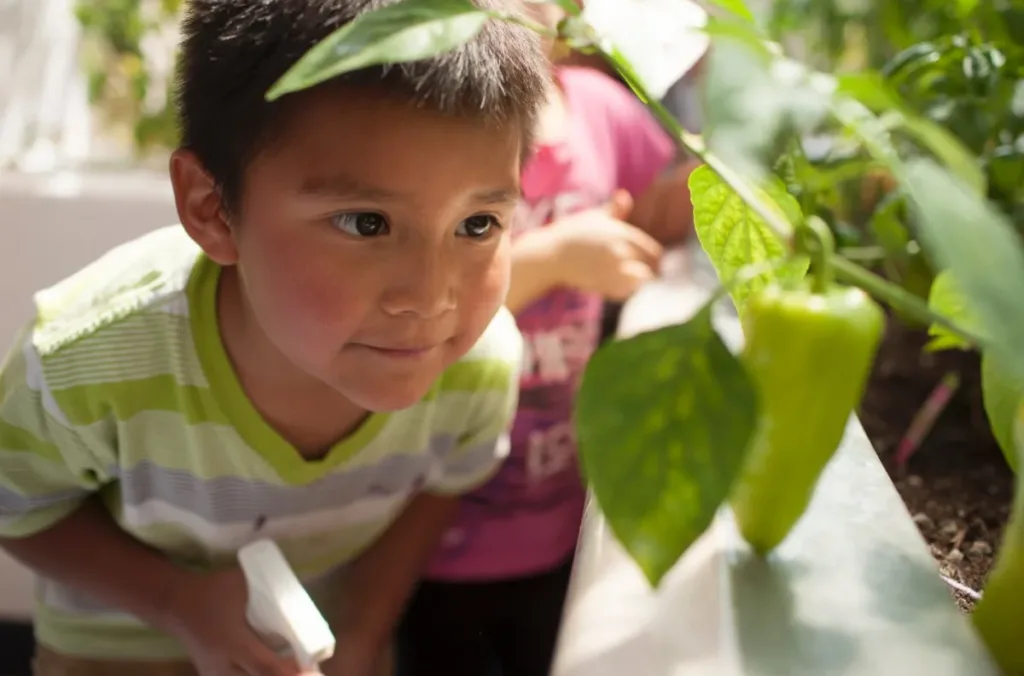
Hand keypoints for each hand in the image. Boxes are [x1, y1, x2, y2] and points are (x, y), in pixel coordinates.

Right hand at [164, 566, 319, 675]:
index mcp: (233, 644)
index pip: (265, 666)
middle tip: (311, 671)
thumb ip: (267, 587)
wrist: (174, 603)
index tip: (313, 671)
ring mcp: (215, 673)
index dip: (290, 672)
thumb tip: (296, 587)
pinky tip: (272, 670)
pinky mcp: (211, 674)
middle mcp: (224, 665)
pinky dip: (255, 675)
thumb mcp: (240, 583)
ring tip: (292, 669)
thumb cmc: (210, 591)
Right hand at [547, 190, 663, 300]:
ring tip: (635, 282)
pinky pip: (625, 293)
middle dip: (650, 272)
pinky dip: (626, 292)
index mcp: (623, 235)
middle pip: (650, 268)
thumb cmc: (572, 233)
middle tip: (649, 276)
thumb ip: (615, 209)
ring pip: (640, 282)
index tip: (653, 264)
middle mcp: (621, 253)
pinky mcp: (603, 286)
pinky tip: (620, 288)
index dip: (655, 260)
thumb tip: (625, 195)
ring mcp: (613, 271)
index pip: (654, 253)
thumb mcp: (594, 217)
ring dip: (639, 283)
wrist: (550, 255)